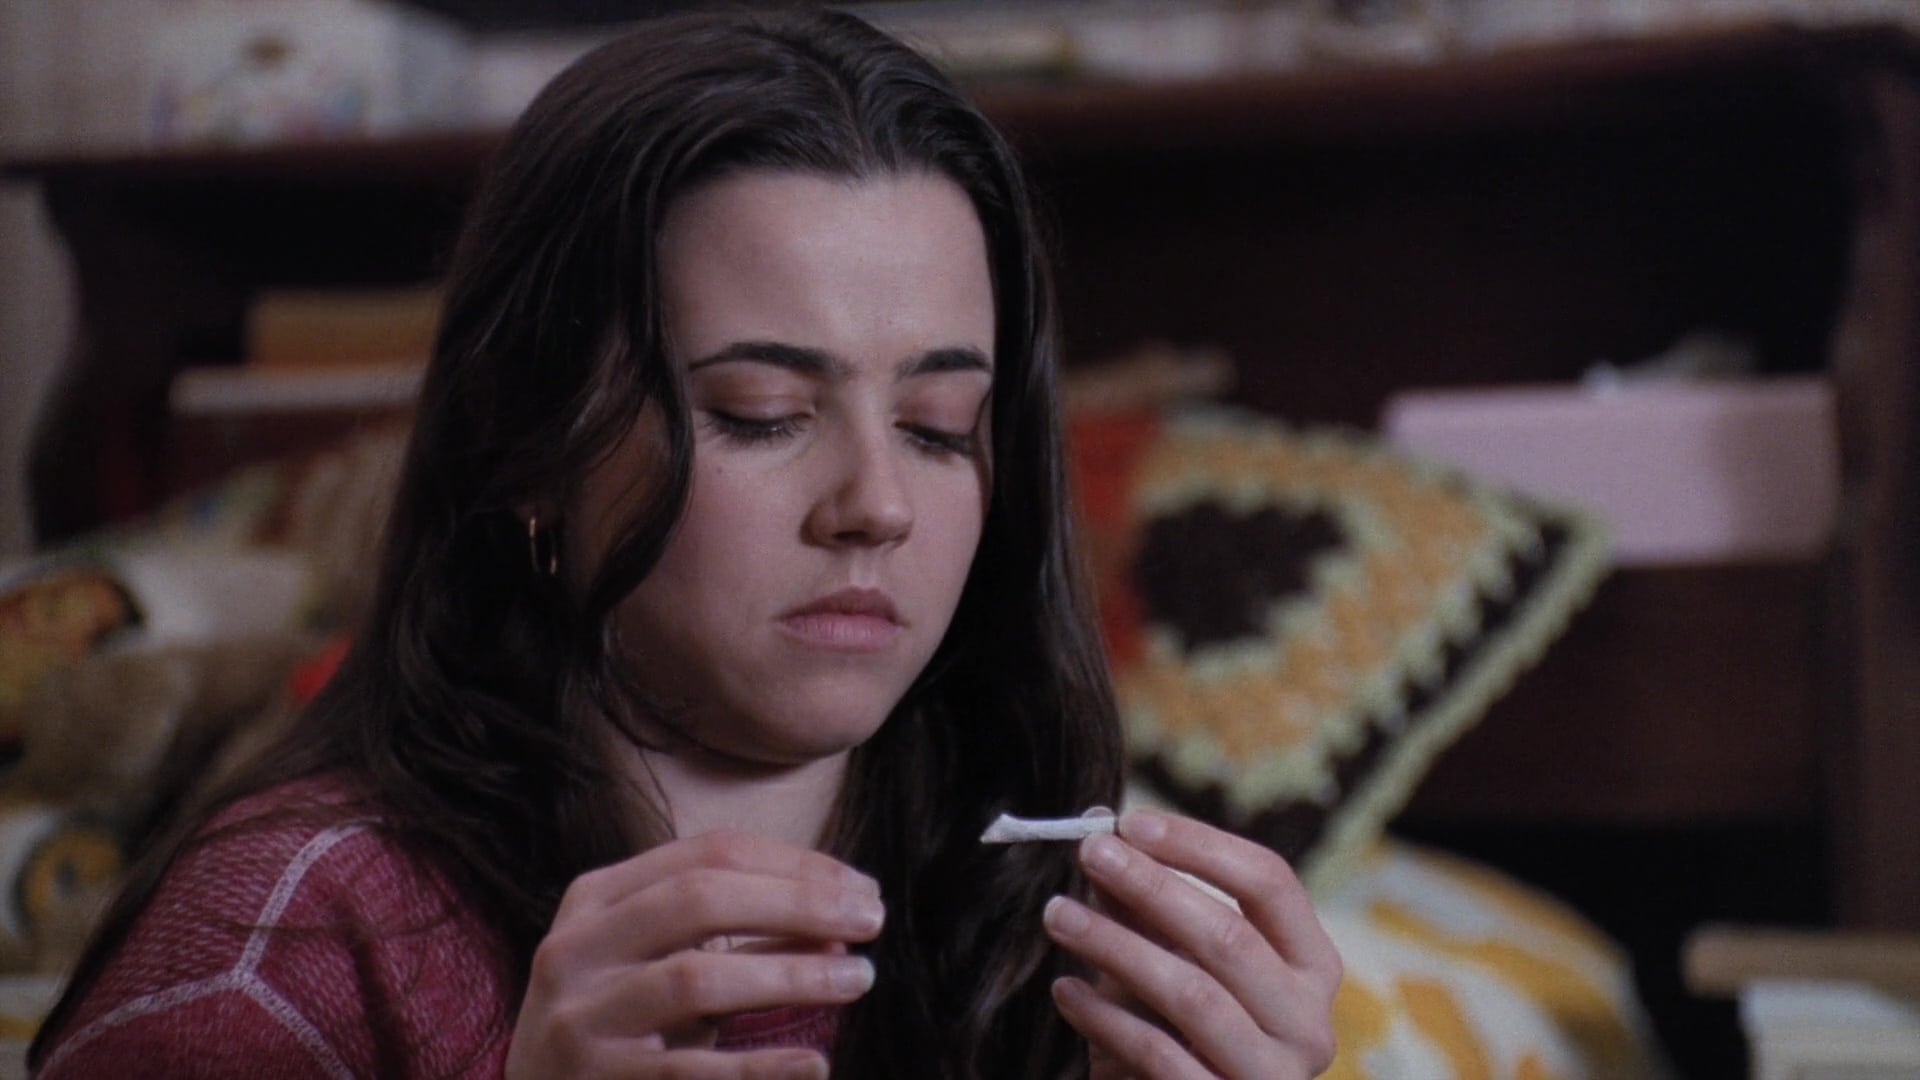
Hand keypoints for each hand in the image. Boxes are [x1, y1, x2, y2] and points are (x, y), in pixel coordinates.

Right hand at [505, 830, 884, 1078]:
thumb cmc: (624, 1026)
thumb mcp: (672, 967)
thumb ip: (746, 941)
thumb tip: (843, 924)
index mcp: (597, 898)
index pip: (710, 854)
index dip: (796, 864)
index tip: (861, 886)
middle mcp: (576, 946)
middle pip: (702, 898)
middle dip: (800, 903)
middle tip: (871, 920)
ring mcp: (579, 1016)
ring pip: (698, 976)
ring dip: (791, 976)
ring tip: (858, 979)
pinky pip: (691, 1069)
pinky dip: (760, 1066)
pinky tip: (813, 1064)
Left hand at [1042, 811, 1340, 1078]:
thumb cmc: (1183, 1025)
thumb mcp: (1176, 958)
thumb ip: (1147, 902)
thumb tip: (1100, 826)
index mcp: (1312, 965)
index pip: (1270, 882)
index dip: (1199, 846)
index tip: (1130, 824)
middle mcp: (1307, 1021)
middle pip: (1230, 935)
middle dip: (1151, 887)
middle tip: (1089, 854)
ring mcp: (1272, 1074)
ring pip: (1192, 993)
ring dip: (1116, 946)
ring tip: (1059, 915)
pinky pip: (1158, 1053)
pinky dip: (1106, 1018)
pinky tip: (1066, 990)